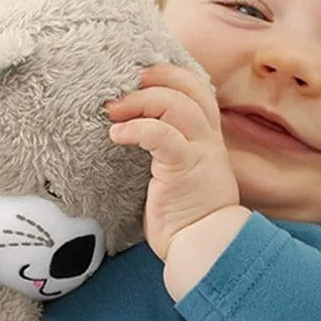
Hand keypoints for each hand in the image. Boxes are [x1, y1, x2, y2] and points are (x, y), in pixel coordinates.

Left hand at [105, 63, 242, 261]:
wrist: (204, 245)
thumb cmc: (185, 215)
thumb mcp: (178, 173)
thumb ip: (166, 149)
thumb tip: (129, 131)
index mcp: (207, 137)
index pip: (197, 89)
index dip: (170, 74)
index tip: (140, 75)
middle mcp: (208, 139)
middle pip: (188, 87)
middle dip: (154, 78)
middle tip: (122, 84)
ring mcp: (200, 151)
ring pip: (176, 105)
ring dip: (140, 100)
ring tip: (112, 109)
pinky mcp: (184, 168)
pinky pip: (161, 135)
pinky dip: (137, 128)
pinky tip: (116, 134)